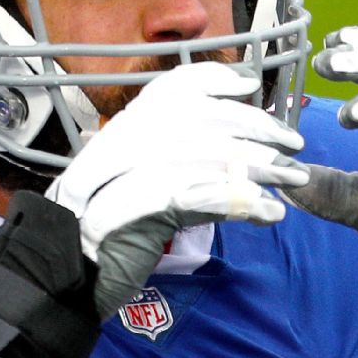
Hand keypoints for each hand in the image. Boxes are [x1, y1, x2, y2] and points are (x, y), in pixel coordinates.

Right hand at [46, 62, 307, 317]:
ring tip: (292, 180)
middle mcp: (118, 141)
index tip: (252, 86)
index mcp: (124, 129)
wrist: (64, 277)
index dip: (214, 79)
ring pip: (202, 154)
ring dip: (257, 165)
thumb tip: (248, 146)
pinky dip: (238, 201)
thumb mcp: (152, 186)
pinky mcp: (128, 211)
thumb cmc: (116, 233)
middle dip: (254, 126)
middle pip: (199, 117)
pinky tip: (268, 212)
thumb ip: (190, 162)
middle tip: (293, 144)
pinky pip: (194, 196)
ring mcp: (118, 173)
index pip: (172, 87)